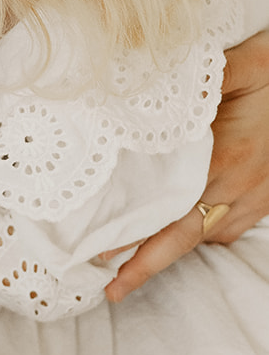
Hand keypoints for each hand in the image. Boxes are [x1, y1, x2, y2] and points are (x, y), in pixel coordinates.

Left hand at [107, 29, 268, 300]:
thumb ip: (200, 79)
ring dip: (172, 247)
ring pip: (207, 234)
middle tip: (112, 289)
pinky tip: (179, 226)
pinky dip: (201, 231)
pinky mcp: (267, 198)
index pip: (173, 207)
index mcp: (229, 157)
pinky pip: (228, 227)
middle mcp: (243, 185)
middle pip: (186, 236)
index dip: (138, 233)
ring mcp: (258, 195)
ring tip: (132, 259)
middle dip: (147, 265)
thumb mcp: (241, 65)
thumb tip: (148, 83)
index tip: (103, 252)